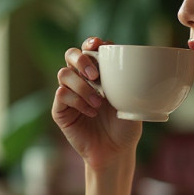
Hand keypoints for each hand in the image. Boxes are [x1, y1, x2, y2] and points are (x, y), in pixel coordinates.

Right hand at [52, 36, 140, 169]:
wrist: (116, 151)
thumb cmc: (126, 126)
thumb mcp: (132, 101)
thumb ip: (127, 82)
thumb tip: (133, 63)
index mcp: (100, 73)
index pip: (91, 48)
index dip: (92, 42)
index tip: (99, 44)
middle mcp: (82, 79)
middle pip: (71, 54)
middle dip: (81, 59)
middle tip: (96, 75)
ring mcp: (69, 94)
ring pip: (63, 73)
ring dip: (82, 86)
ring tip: (98, 103)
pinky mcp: (60, 110)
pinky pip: (61, 94)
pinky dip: (77, 101)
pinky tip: (91, 112)